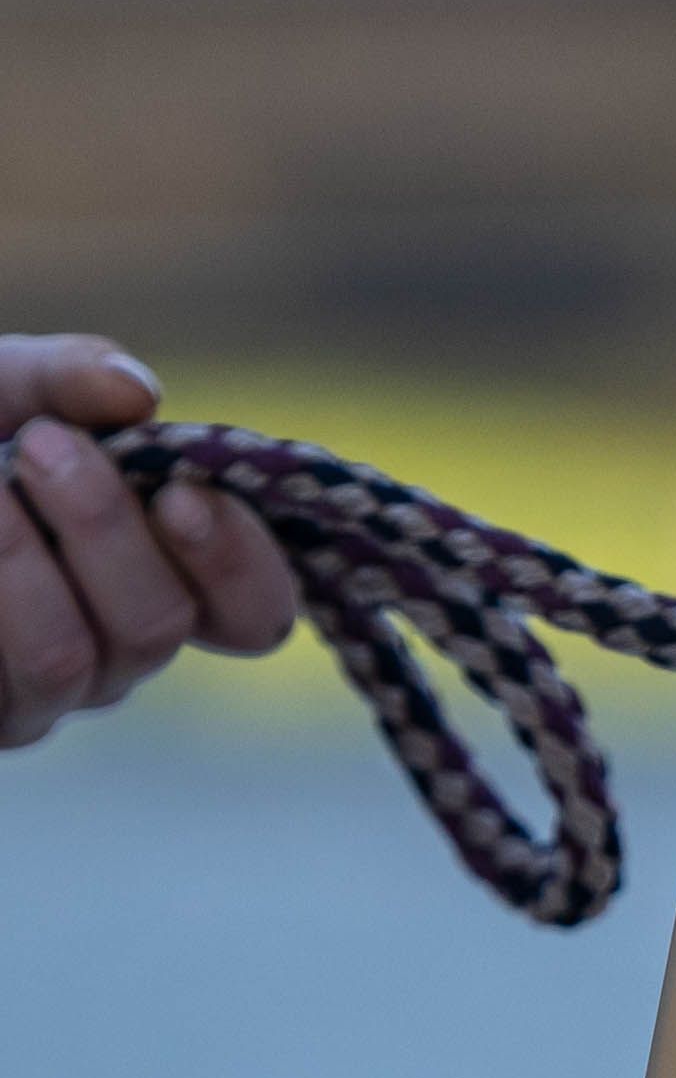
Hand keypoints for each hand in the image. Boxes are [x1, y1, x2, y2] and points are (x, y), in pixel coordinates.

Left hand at [0, 334, 295, 747]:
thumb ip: (66, 377)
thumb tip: (139, 393)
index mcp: (155, 578)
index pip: (251, 614)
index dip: (237, 563)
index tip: (182, 491)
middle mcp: (110, 652)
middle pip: (159, 629)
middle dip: (106, 529)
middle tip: (45, 448)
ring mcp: (35, 700)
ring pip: (71, 661)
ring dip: (20, 561)